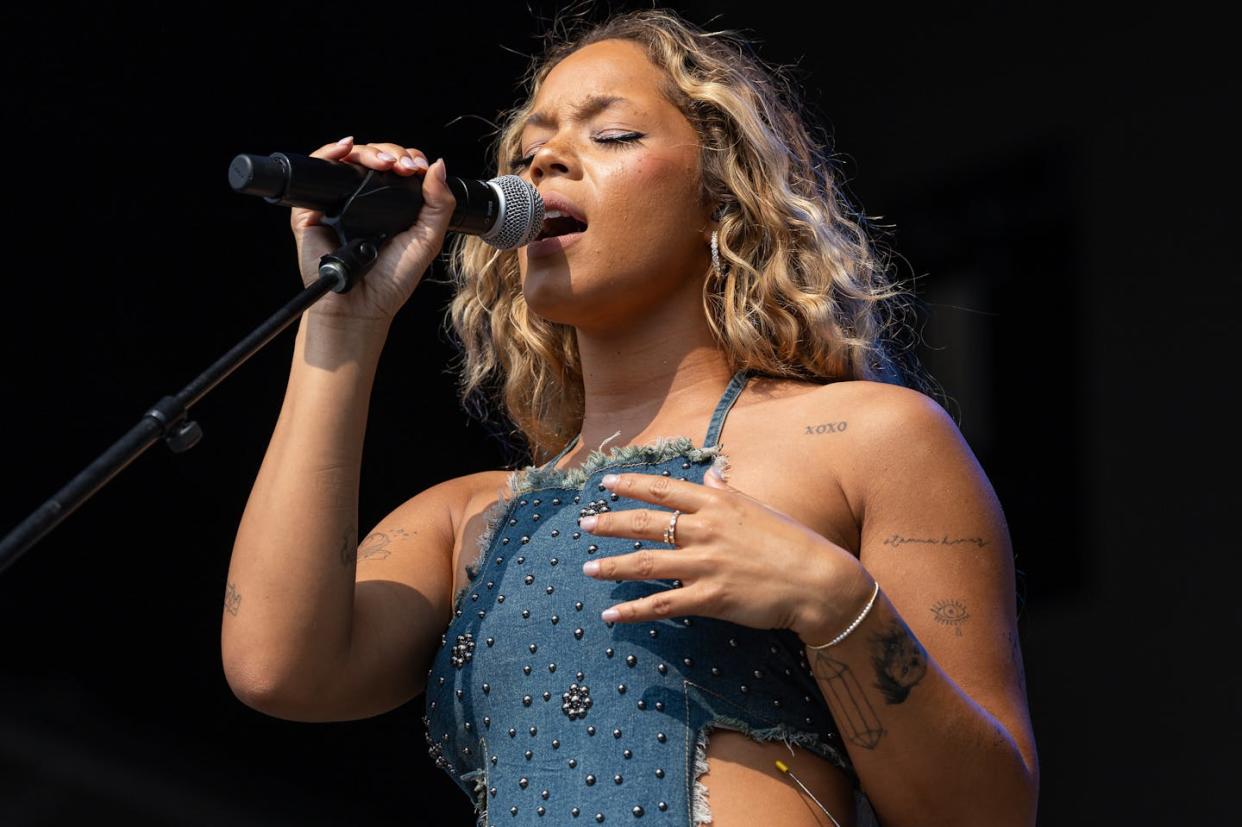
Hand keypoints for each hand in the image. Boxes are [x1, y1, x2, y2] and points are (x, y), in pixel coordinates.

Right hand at [291, 137, 456, 325]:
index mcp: (390, 205)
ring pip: (348, 159)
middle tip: (404, 166)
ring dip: (368, 151)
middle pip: (374, 158)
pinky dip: (329, 152)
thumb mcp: (427, 240)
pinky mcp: (313, 208)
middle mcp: (364, 200)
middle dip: (391, 153)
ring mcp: (338, 202)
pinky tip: (346, 148)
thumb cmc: (392, 280)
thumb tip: (439, 166)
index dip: (408, 159)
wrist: (361, 305)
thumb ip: (439, 205)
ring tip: (385, 163)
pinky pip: (317, 172)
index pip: (397, 167)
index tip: (418, 166)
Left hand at [579, 467, 874, 643]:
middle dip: (611, 523)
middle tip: (584, 524)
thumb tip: (711, 475)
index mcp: (718, 504)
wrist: (819, 581)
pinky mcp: (711, 597)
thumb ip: (728, 493)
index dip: (631, 485)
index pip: (664, 489)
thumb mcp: (759, 508)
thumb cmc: (793, 543)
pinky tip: (611, 615)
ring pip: (647, 563)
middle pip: (647, 523)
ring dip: (614, 566)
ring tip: (588, 568)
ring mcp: (707, 564)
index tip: (605, 483)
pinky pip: (663, 604)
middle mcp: (707, 530)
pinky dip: (634, 610)